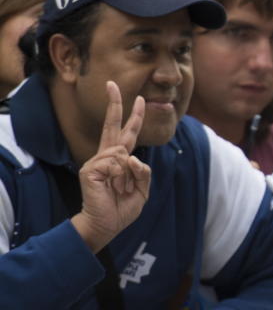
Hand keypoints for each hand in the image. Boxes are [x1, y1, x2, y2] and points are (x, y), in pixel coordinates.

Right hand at [71, 81, 150, 253]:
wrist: (105, 225)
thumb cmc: (121, 209)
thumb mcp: (142, 190)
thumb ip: (143, 172)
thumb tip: (132, 157)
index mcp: (120, 160)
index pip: (127, 133)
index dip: (134, 117)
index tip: (139, 99)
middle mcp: (107, 157)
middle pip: (112, 126)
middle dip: (114, 104)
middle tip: (112, 84)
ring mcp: (97, 161)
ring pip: (123, 153)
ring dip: (128, 175)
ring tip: (121, 190)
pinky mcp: (90, 169)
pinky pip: (115, 163)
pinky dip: (120, 177)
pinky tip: (113, 187)